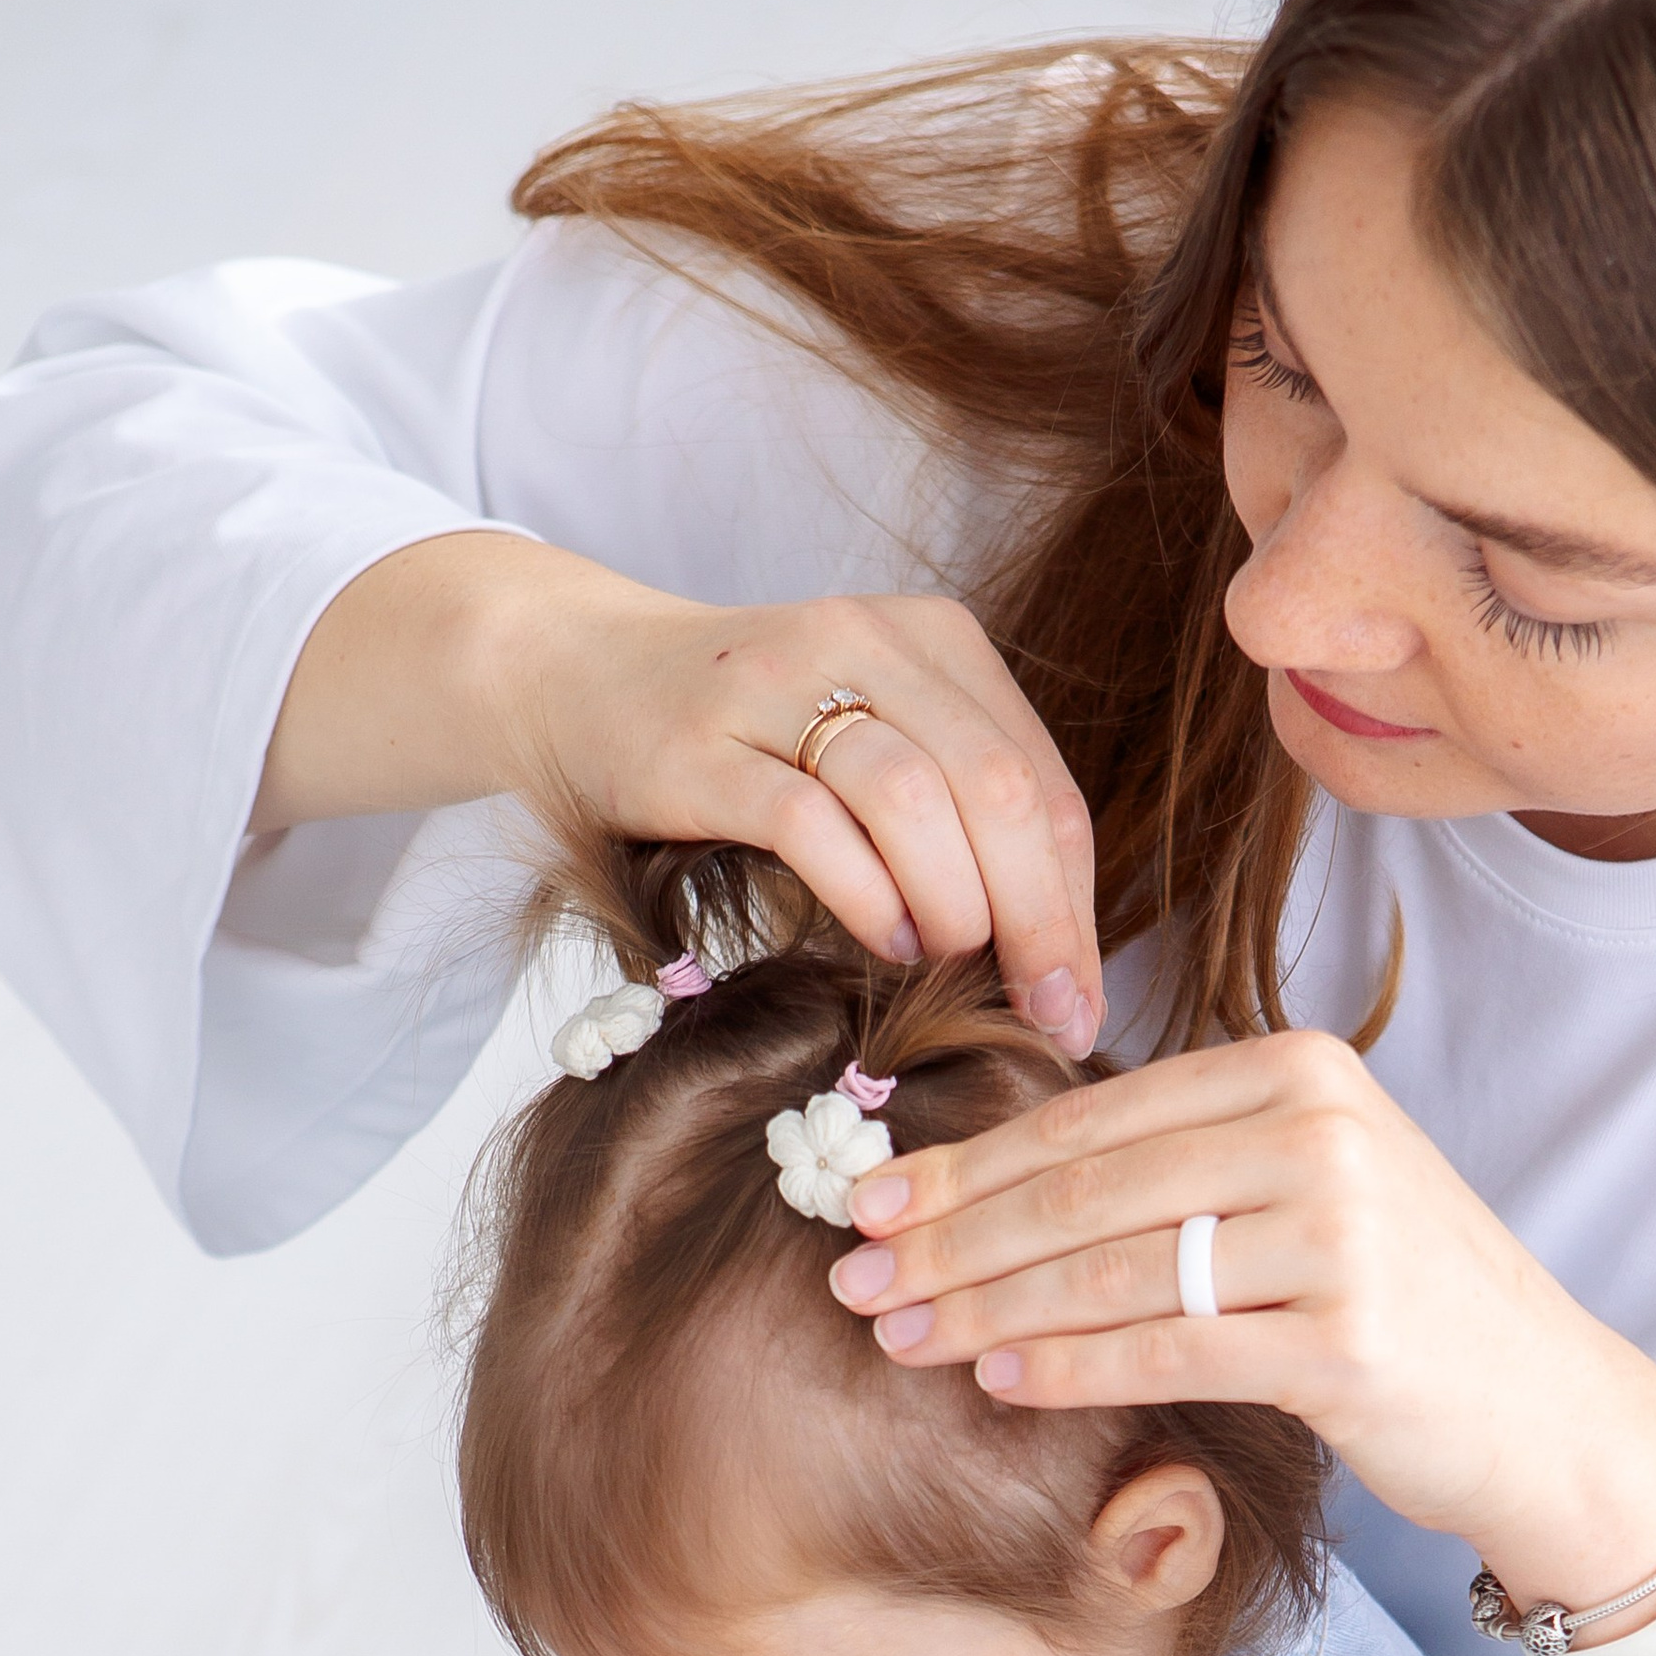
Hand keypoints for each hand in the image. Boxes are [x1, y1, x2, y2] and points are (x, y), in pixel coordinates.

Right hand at [253, 535, 1103, 1052]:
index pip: (1041, 781)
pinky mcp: (698, 744)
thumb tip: (1051, 960)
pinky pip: (808, 820)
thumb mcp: (869, 753)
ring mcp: (776, 685)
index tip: (1080, 1006)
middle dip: (1038, 919)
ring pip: (912, 794)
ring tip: (951, 965)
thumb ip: (956, 818)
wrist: (576, 676)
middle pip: (996, 786)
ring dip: (953, 901)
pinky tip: (885, 942)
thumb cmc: (745, 744)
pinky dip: (864, 892)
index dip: (1075, 905)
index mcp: (933, 640)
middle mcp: (865, 641)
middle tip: (1045, 1016)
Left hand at [822, 1026, 1655, 1655]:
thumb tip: (988, 1192)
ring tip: (896, 1337)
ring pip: (1114, 1267)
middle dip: (952, 1239)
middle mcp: (1318, 1130)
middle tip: (852, 1278)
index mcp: (1295, 1070)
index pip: (1093, 1117)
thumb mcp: (1299, 1196)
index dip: (966, 1165)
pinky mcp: (1347, 1335)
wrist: (1547, 1414)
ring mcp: (1339, 1230)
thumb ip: (1177, 1170)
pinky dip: (1071, 1365)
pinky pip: (1170, 1347)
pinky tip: (995, 1382)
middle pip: (1087, 1188)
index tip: (866, 1202)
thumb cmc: (1402, 1312)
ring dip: (987, 1307)